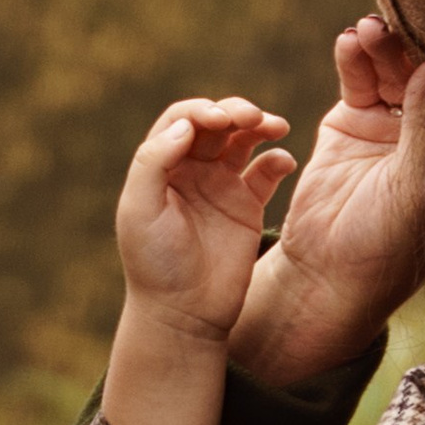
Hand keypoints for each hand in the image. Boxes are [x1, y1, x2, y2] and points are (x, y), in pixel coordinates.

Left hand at [113, 96, 294, 347]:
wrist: (184, 314)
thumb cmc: (155, 264)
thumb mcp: (140, 210)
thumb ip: (153, 162)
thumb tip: (186, 126)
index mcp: (162, 166)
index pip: (182, 120)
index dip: (201, 111)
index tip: (218, 119)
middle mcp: (191, 170)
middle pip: (216, 124)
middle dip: (235, 112)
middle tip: (252, 117)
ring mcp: (221, 187)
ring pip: (243, 141)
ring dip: (260, 126)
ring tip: (276, 125)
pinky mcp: (247, 207)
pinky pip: (267, 173)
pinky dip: (278, 160)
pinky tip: (284, 161)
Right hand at [231, 18, 424, 388]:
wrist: (329, 275)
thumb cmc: (384, 247)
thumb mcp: (411, 183)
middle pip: (423, 70)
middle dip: (410, 44)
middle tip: (395, 24)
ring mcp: (389, 125)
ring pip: (390, 69)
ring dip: (381, 45)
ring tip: (370, 29)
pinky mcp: (350, 122)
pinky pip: (356, 80)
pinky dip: (353, 58)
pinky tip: (351, 40)